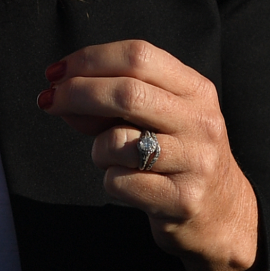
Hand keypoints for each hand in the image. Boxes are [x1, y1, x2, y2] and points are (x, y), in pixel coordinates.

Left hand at [40, 40, 257, 270]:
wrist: (222, 214)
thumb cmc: (173, 154)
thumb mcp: (151, 117)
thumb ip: (107, 101)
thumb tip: (58, 95)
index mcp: (196, 90)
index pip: (138, 56)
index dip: (89, 59)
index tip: (55, 73)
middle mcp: (202, 122)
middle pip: (126, 93)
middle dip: (75, 94)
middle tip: (47, 101)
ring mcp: (198, 162)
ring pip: (117, 141)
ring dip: (96, 148)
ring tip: (111, 158)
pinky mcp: (184, 200)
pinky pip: (119, 181)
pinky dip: (110, 180)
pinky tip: (130, 184)